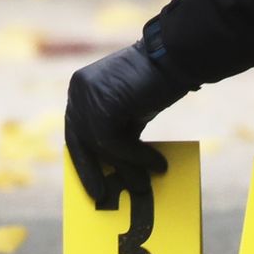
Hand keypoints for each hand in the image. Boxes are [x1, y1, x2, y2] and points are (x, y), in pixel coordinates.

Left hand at [65, 44, 188, 208]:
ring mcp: (87, 96)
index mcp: (81, 90)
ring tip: (145, 185)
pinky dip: (136, 157)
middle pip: (79, 140)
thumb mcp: (131, 112)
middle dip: (90, 171)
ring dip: (125, 168)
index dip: (83, 159)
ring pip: (100, 145)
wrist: (177, 56)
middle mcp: (78, 91)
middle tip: (101, 197)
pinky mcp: (101, 105)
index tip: (92, 182)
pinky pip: (114, 143)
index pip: (75, 130)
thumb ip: (119, 134)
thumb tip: (120, 169)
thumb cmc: (159, 82)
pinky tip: (157, 164)